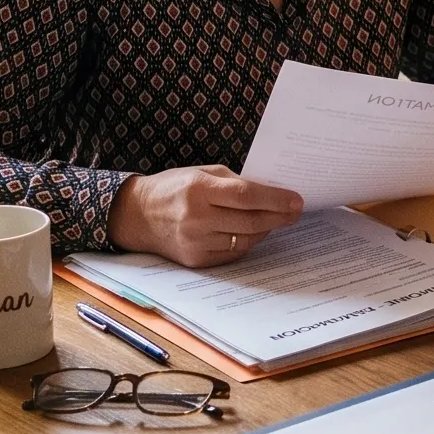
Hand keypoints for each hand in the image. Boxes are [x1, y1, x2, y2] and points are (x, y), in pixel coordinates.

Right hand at [107, 166, 302, 267]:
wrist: (136, 215)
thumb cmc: (173, 188)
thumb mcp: (201, 173)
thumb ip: (235, 182)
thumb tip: (272, 193)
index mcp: (198, 190)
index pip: (246, 196)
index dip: (276, 199)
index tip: (296, 200)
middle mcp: (196, 218)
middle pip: (250, 221)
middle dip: (279, 217)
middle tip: (296, 211)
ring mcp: (195, 242)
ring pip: (246, 239)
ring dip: (266, 229)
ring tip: (277, 219)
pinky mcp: (195, 260)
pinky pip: (233, 253)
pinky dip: (248, 242)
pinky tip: (254, 232)